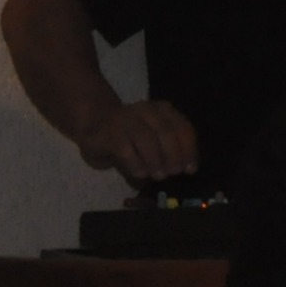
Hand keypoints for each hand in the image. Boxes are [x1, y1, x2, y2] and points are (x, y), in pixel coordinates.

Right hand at [75, 98, 201, 184]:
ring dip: (155, 160)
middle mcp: (145, 110)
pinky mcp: (108, 131)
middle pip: (165, 132)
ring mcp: (125, 118)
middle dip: (173, 155)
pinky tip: (140, 174)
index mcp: (163, 110)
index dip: (188, 150)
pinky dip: (135, 163)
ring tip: (159, 176)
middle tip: (173, 173)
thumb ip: (171, 150)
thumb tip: (187, 169)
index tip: (189, 169)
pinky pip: (125, 148)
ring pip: (146, 138)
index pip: (182, 127)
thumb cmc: (132, 138)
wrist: (95, 127)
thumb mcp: (156, 140)